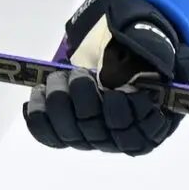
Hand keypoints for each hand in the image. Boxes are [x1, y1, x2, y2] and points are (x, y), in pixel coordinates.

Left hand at [25, 0, 188, 156]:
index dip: (121, 109)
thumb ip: (148, 52)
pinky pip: (49, 136)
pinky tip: (37, 97)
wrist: (120, 61)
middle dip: (83, 99)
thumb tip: (126, 63)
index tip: (112, 86)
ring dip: (58, 104)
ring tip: (56, 79)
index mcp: (151, 122)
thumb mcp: (152, 49)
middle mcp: (121, 138)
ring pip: (70, 134)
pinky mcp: (69, 136)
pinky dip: (38, 118)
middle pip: (98, 130)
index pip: (137, 128)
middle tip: (76, 73)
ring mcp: (93, 140)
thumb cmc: (139, 57)